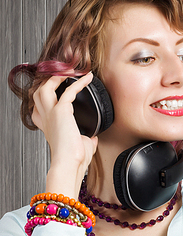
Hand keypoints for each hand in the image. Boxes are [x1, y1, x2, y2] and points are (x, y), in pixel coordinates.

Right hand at [31, 72, 97, 198]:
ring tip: (70, 70)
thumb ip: (85, 139)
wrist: (70, 164)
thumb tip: (92, 138)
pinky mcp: (61, 111)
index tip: (56, 90)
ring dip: (57, 77)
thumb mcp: (80, 147)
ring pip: (45, 88)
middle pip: (38, 93)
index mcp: (49, 127)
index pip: (39, 109)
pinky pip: (69, 90)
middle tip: (62, 74)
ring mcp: (51, 114)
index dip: (45, 98)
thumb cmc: (75, 159)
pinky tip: (87, 78)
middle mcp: (46, 119)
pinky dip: (79, 82)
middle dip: (48, 81)